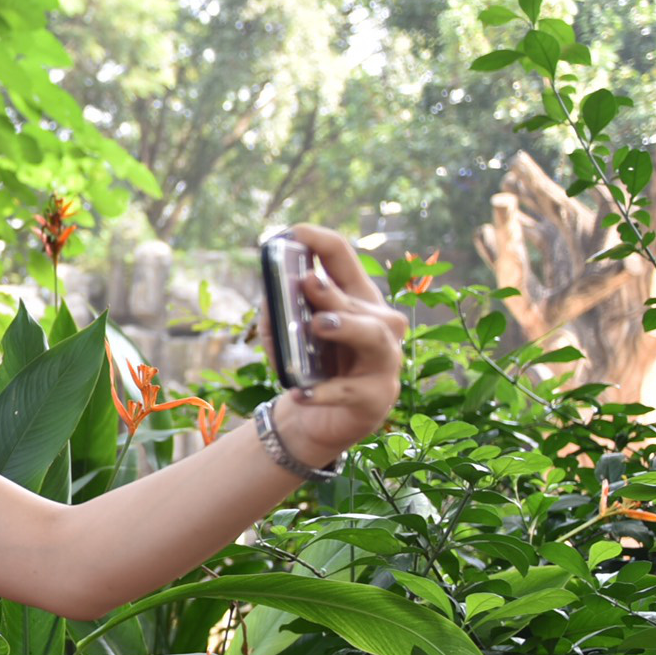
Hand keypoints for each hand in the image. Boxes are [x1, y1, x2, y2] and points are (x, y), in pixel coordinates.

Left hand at [269, 223, 407, 467]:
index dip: (319, 240)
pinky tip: (302, 393)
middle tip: (306, 282)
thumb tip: (271, 291)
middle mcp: (378, 323)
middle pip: (356, 298)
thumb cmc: (306, 368)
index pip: (343, 256)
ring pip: (373, 334)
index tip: (293, 232)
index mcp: (355, 298)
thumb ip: (276, 312)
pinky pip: (352, 391)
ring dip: (346, 327)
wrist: (317, 422)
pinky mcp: (377, 397)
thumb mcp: (284, 336)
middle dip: (331, 292)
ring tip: (318, 325)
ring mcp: (384, 360)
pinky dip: (325, 392)